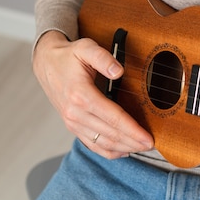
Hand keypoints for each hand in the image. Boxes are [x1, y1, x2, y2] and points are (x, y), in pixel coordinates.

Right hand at [33, 30, 152, 158]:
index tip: (149, 137)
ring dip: (124, 148)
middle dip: (133, 141)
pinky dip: (109, 151)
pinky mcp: (72, 126)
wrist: (46, 63)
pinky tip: (124, 151)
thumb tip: (118, 71)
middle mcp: (75, 113)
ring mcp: (72, 122)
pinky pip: (92, 145)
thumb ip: (103, 58)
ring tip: (142, 149)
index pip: (113, 118)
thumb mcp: (86, 48)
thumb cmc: (69, 56)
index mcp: (81, 95)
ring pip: (102, 143)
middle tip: (153, 145)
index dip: (133, 130)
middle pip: (110, 134)